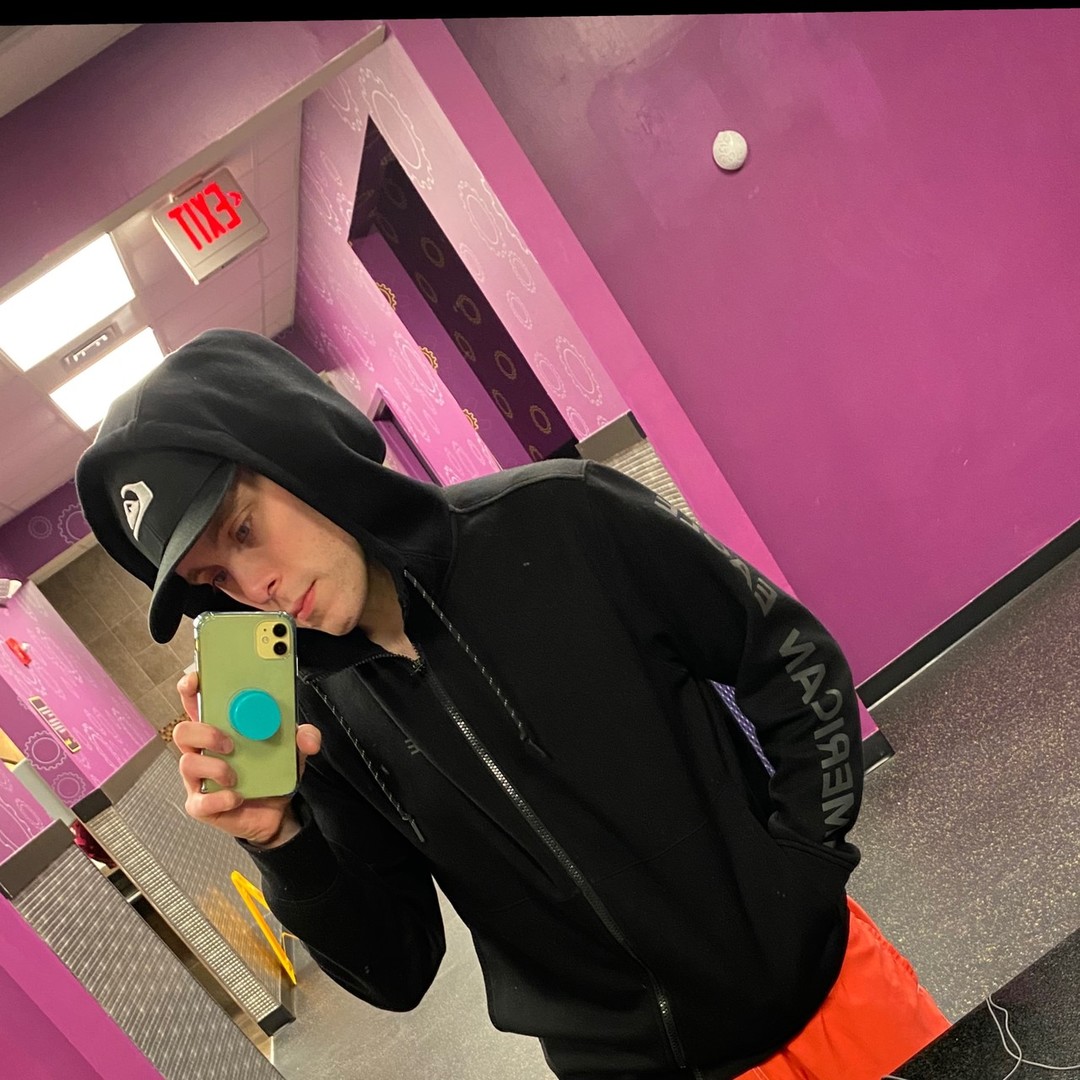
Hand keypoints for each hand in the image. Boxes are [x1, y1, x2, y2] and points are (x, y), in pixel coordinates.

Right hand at [173, 671, 320, 846]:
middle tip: (230, 742)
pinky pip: (200, 801)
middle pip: (183, 731)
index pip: (196, 703)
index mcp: (220, 729)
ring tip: (236, 775)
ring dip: (215, 766)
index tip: (196, 680)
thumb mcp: (293, 750)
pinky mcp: (202, 805)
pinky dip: (221, 797)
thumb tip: (306, 736)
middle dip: (205, 732)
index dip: (191, 689)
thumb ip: (304, 737)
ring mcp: (199, 778)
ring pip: (187, 763)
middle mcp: (204, 751)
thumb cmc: (272, 773)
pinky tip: (237, 796)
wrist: (277, 812)